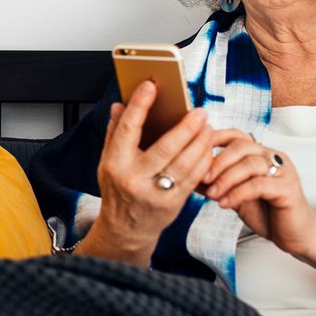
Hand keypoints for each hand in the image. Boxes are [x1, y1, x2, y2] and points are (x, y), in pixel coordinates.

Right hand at [80, 80, 214, 265]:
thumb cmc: (118, 190)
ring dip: (200, 142)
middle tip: (199, 111)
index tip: (150, 86)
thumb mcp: (108, 161)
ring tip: (207, 127)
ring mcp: (155, 194)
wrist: (125, 229)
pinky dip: (203, 161)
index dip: (139, 106)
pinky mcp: (173, 204)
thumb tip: (119, 105)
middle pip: (165, 147)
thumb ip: (114, 132)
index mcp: (115, 164)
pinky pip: (194, 178)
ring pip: (185, 163)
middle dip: (186, 127)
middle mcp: (134, 179)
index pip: (127, 129)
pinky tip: (207, 148)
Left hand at [202, 129, 315, 256]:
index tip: (197, 148)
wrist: (294, 235)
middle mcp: (273, 157)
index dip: (216, 138)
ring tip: (212, 194)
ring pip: (250, 164)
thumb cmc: (266, 212)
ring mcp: (283, 171)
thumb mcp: (235, 194)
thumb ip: (217, 182)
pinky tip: (226, 204)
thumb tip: (188, 175)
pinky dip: (238, 193)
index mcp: (261, 154)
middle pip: (242, 146)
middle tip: (203, 178)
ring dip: (226, 179)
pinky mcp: (288, 188)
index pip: (238, 135)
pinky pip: (259, 185)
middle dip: (218, 161)